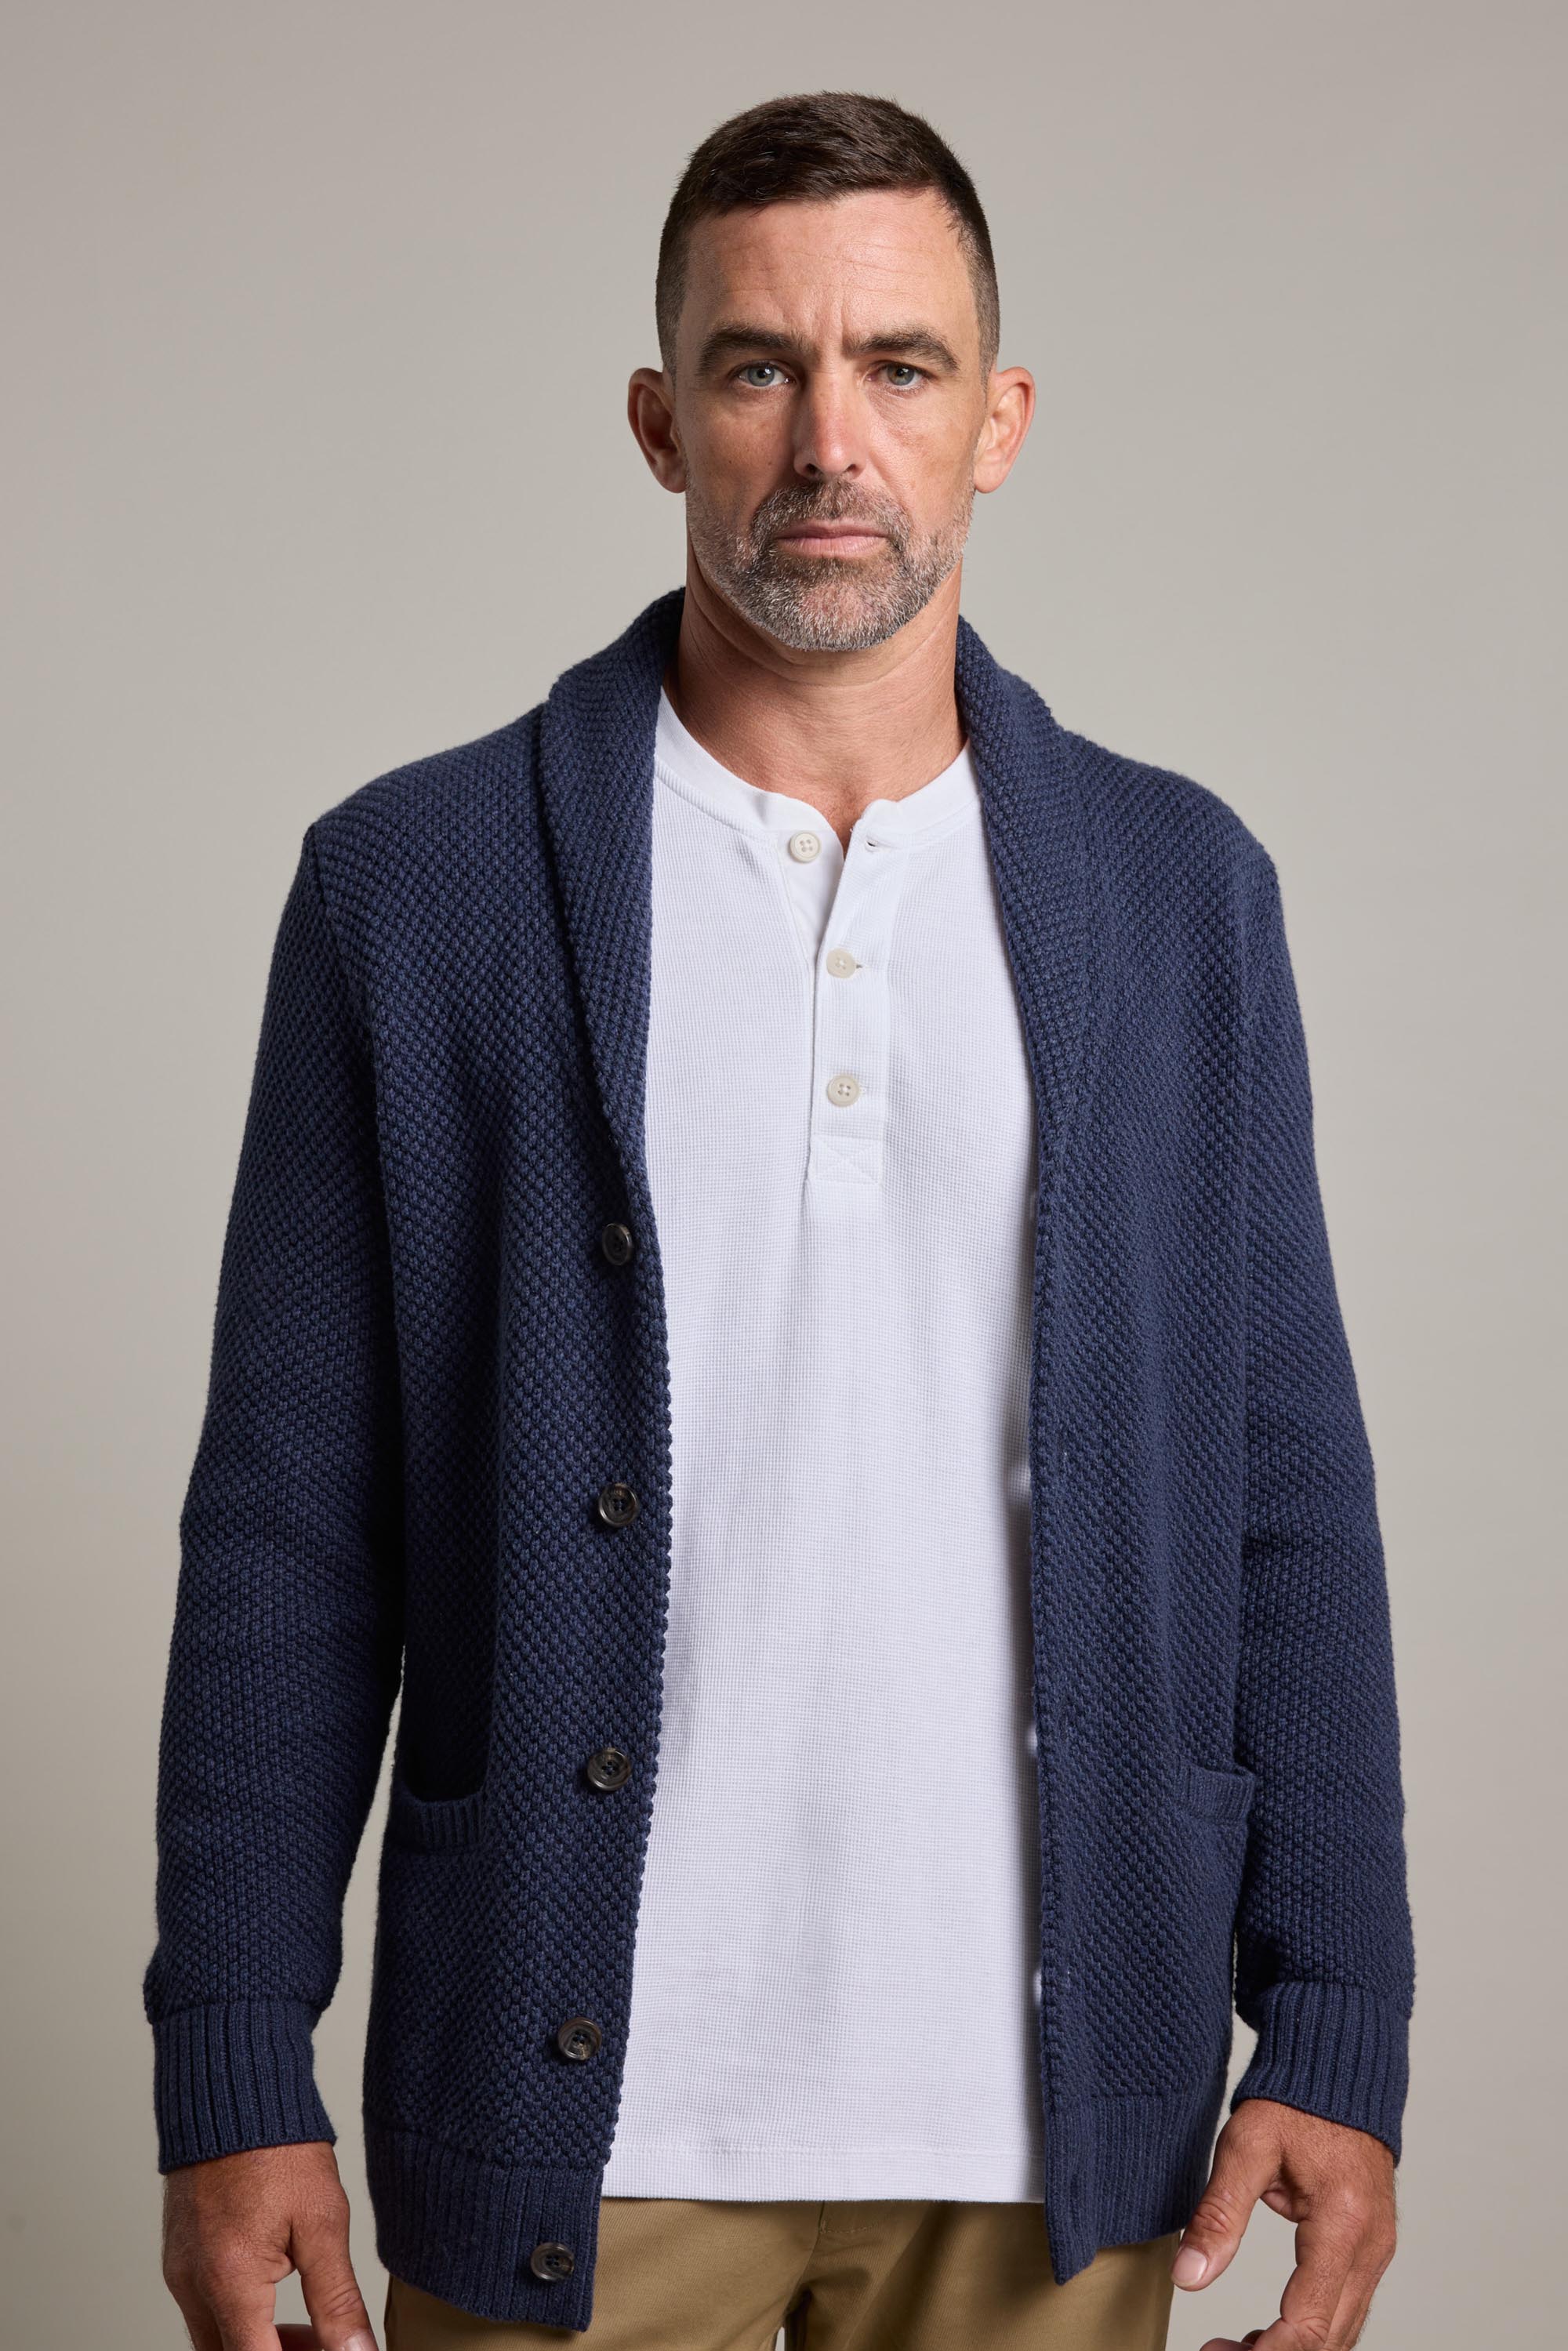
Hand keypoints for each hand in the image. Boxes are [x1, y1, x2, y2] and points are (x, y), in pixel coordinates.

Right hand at [161, 2141, 378, 2350]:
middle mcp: (193, 2284)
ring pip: (215, 2341)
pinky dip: (240, 2320)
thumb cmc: (277, 2144)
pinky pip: (205, 2312)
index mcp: (228, 2279)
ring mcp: (180, 2272)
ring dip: (257, 2344)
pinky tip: (277, 2302)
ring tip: (309, 2328)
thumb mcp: (323, 2222)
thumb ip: (337, 2299)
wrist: (232, 2089)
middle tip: (323, 2343)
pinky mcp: (180, 2258)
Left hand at [1170, 2097, 1397, 2349]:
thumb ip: (1218, 2214)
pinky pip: (1347, 2308)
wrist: (1338, 2069)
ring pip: (1344, 2332)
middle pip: (1331, 2339)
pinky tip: (1268, 2333)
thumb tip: (1188, 2275)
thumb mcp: (1245, 2147)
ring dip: (1293, 2349)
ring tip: (1234, 2348)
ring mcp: (1378, 2250)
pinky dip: (1311, 2331)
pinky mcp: (1372, 2248)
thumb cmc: (1293, 2101)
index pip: (1310, 2323)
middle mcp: (1371, 2248)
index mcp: (1343, 2225)